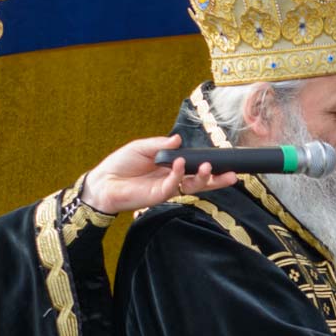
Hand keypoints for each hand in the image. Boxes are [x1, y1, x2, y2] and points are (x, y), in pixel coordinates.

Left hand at [82, 134, 235, 213]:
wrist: (103, 181)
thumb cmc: (121, 164)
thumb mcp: (142, 147)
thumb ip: (161, 144)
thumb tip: (179, 139)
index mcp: (170, 167)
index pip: (195, 167)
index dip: (210, 165)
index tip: (225, 161)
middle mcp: (172, 179)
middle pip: (200, 181)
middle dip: (217, 179)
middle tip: (232, 174)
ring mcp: (166, 189)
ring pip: (192, 187)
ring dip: (203, 178)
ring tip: (209, 168)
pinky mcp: (157, 196)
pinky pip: (173, 185)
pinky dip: (179, 174)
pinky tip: (181, 164)